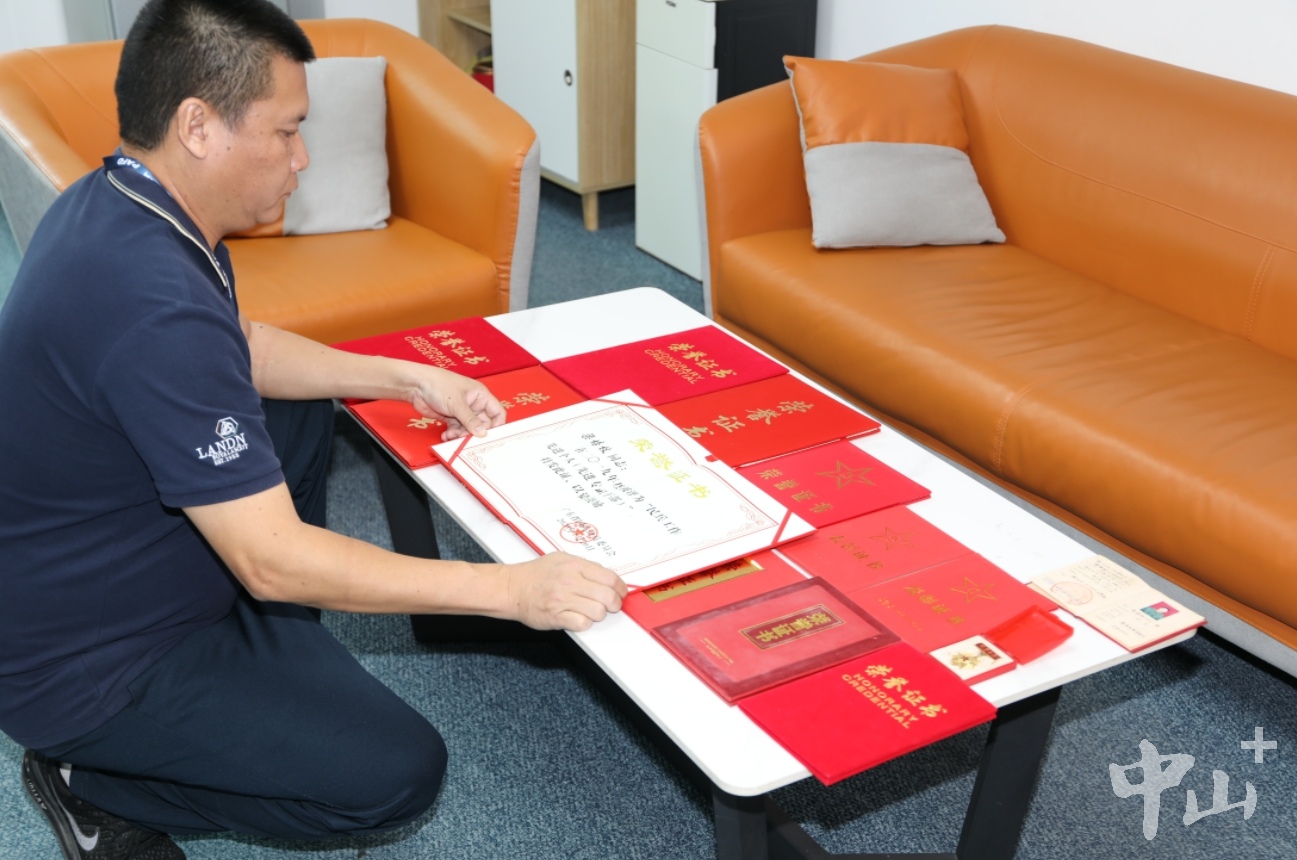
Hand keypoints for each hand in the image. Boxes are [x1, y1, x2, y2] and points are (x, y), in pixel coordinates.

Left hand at [407, 367, 506, 440]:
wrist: (416, 385)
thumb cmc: (438, 384)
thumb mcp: (457, 403)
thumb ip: (470, 420)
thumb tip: (483, 433)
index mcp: (481, 395)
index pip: (497, 412)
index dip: (497, 425)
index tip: (490, 436)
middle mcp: (474, 403)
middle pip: (482, 424)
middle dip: (474, 433)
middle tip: (466, 438)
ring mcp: (462, 411)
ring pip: (469, 429)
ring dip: (461, 435)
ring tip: (451, 435)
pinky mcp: (451, 417)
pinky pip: (457, 430)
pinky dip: (452, 435)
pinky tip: (446, 435)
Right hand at [504, 552, 628, 631]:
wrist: (512, 588)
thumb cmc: (535, 574)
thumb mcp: (561, 559)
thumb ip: (584, 566)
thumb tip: (605, 576)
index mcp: (574, 566)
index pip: (610, 578)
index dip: (620, 588)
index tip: (620, 593)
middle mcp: (570, 581)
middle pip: (608, 596)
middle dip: (614, 604)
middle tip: (611, 605)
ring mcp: (563, 600)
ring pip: (598, 612)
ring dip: (599, 614)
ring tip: (591, 611)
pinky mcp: (556, 616)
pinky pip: (582, 624)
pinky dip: (585, 624)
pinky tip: (579, 618)